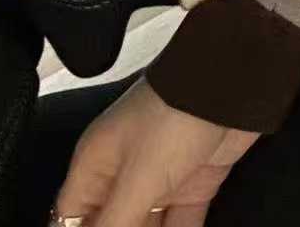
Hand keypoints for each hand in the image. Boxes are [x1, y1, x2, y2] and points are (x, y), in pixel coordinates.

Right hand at [54, 77, 259, 226]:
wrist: (229, 86)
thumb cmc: (172, 118)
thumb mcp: (137, 179)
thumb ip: (114, 224)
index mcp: (96, 165)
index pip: (70, 218)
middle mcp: (124, 173)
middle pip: (111, 224)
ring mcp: (160, 178)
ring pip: (145, 226)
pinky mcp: (193, 183)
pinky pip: (179, 223)